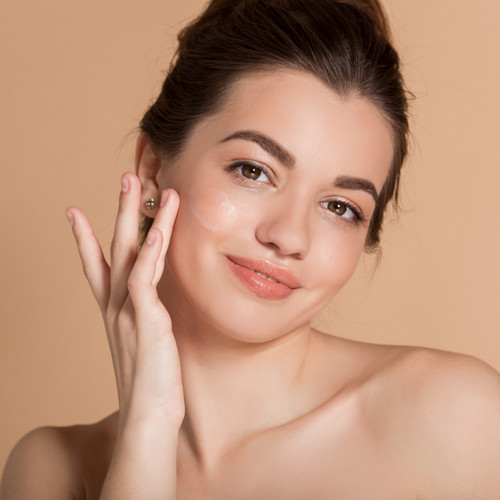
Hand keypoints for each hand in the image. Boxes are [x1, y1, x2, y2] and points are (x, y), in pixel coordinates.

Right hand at [65, 173, 184, 429]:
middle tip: (126, 178)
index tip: (75, 213)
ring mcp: (128, 312)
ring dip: (138, 216)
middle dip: (119, 211)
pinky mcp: (147, 321)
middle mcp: (117, 307)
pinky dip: (150, 254)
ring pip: (131, 253)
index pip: (97, 267)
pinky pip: (145, 280)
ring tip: (144, 184)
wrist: (149, 419)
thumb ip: (144, 323)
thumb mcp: (144, 346)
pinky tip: (157, 231)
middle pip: (115, 248)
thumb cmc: (151, 385)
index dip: (85, 238)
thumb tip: (152, 311)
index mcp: (116, 311)